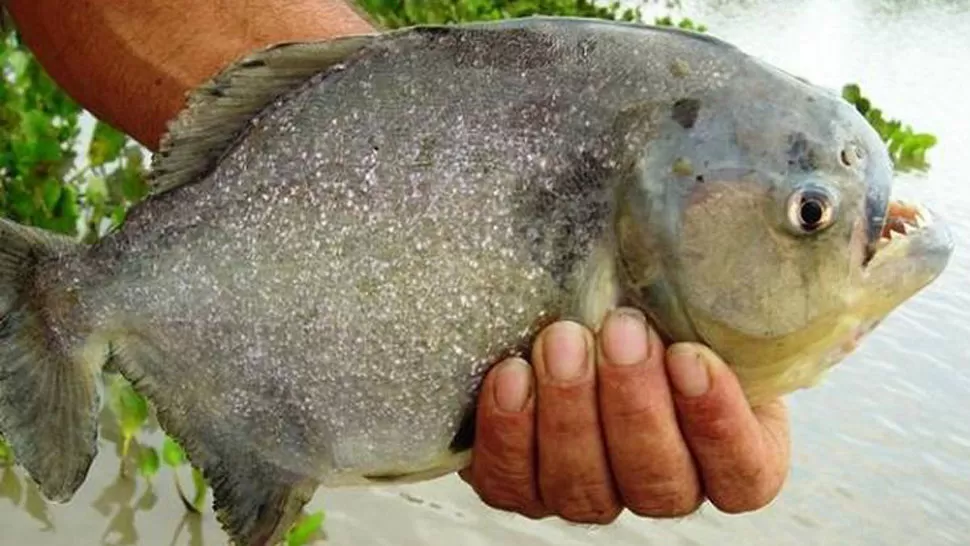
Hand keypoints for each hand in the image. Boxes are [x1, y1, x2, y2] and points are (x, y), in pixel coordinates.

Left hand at [459, 307, 789, 522]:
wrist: (581, 312)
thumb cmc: (658, 304)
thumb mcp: (710, 294)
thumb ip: (745, 288)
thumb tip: (809, 250)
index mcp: (732, 453)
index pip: (743, 475)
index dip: (718, 424)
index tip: (690, 355)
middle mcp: (663, 485)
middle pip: (659, 484)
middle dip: (636, 405)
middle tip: (621, 330)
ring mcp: (592, 492)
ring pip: (585, 489)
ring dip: (571, 413)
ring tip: (561, 339)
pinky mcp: (524, 485)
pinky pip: (513, 483)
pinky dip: (509, 432)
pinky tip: (512, 375)